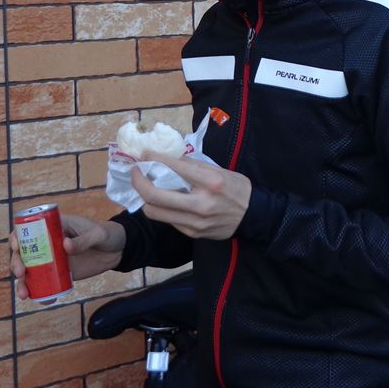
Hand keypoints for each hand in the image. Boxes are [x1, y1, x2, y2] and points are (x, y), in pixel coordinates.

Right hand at [9, 213, 126, 301]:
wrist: (119, 250)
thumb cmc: (107, 234)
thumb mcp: (98, 234)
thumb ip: (84, 239)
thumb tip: (65, 246)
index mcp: (53, 226)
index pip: (28, 229)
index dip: (17, 237)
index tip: (17, 247)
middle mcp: (48, 243)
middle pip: (24, 253)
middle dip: (17, 263)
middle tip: (21, 274)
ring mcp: (53, 259)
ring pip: (31, 270)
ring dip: (23, 283)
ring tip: (24, 294)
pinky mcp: (60, 273)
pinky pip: (46, 283)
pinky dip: (40, 293)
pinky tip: (40, 301)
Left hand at [129, 155, 251, 239]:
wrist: (253, 216)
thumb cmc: (236, 188)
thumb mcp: (220, 170)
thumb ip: (194, 166)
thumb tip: (169, 158)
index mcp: (210, 182)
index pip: (174, 168)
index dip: (154, 159)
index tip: (144, 154)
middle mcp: (201, 203)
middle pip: (155, 196)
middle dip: (138, 182)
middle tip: (136, 172)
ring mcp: (195, 221)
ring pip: (155, 212)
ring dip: (144, 198)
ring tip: (145, 187)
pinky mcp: (192, 233)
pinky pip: (168, 220)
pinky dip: (161, 208)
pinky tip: (162, 200)